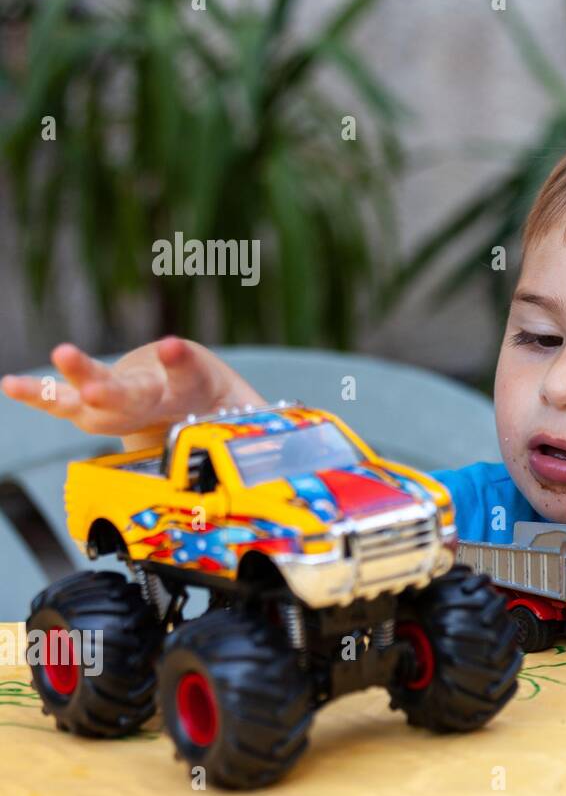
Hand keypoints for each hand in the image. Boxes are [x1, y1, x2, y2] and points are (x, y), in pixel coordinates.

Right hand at [1, 337, 264, 450]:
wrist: (196, 387)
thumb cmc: (223, 402)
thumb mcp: (251, 414)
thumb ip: (268, 428)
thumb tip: (305, 447)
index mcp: (196, 379)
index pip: (189, 369)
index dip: (180, 361)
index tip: (175, 348)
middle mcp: (156, 382)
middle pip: (134, 387)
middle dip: (113, 386)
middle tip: (94, 382)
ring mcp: (127, 390)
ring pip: (100, 389)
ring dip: (79, 376)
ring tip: (59, 358)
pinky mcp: (103, 404)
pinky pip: (66, 403)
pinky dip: (40, 394)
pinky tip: (11, 384)